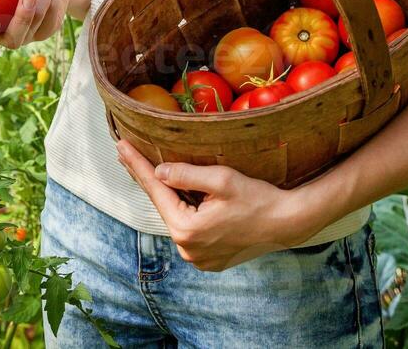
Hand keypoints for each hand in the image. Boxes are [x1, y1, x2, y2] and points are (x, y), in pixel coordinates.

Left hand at [115, 138, 327, 271]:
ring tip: (149, 169)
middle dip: (147, 178)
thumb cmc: (258, 198)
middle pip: (164, 205)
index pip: (156, 190)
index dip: (137, 165)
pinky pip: (189, 230)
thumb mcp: (222, 179)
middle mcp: (188, 250)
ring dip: (168, 196)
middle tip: (125, 153)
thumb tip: (158, 172)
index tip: (120, 147)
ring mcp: (198, 258)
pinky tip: (178, 194)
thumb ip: (186, 175)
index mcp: (187, 230)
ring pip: (176, 217)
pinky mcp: (209, 260)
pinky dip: (183, 211)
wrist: (287, 223)